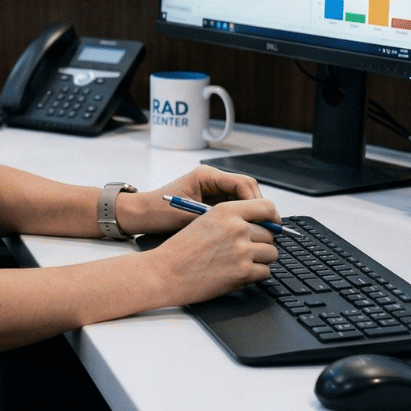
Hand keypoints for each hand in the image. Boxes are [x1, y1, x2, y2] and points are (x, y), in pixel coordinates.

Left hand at [118, 165, 263, 234]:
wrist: (141, 215)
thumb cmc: (158, 212)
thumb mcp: (188, 216)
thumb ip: (215, 219)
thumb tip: (243, 228)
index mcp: (207, 176)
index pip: (244, 183)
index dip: (257, 202)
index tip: (265, 218)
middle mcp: (212, 180)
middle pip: (247, 190)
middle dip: (258, 208)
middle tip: (268, 228)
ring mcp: (212, 191)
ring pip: (242, 200)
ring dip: (251, 215)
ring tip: (258, 233)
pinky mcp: (211, 202)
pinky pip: (233, 208)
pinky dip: (240, 219)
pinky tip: (244, 234)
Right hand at [138, 197, 280, 305]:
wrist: (165, 272)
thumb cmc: (181, 250)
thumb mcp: (205, 221)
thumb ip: (232, 220)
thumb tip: (261, 226)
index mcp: (226, 211)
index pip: (266, 207)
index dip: (272, 217)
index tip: (272, 225)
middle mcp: (237, 228)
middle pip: (269, 234)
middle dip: (261, 243)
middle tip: (246, 251)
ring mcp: (242, 251)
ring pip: (271, 253)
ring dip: (261, 260)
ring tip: (241, 263)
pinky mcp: (244, 272)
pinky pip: (266, 272)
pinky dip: (256, 275)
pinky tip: (238, 274)